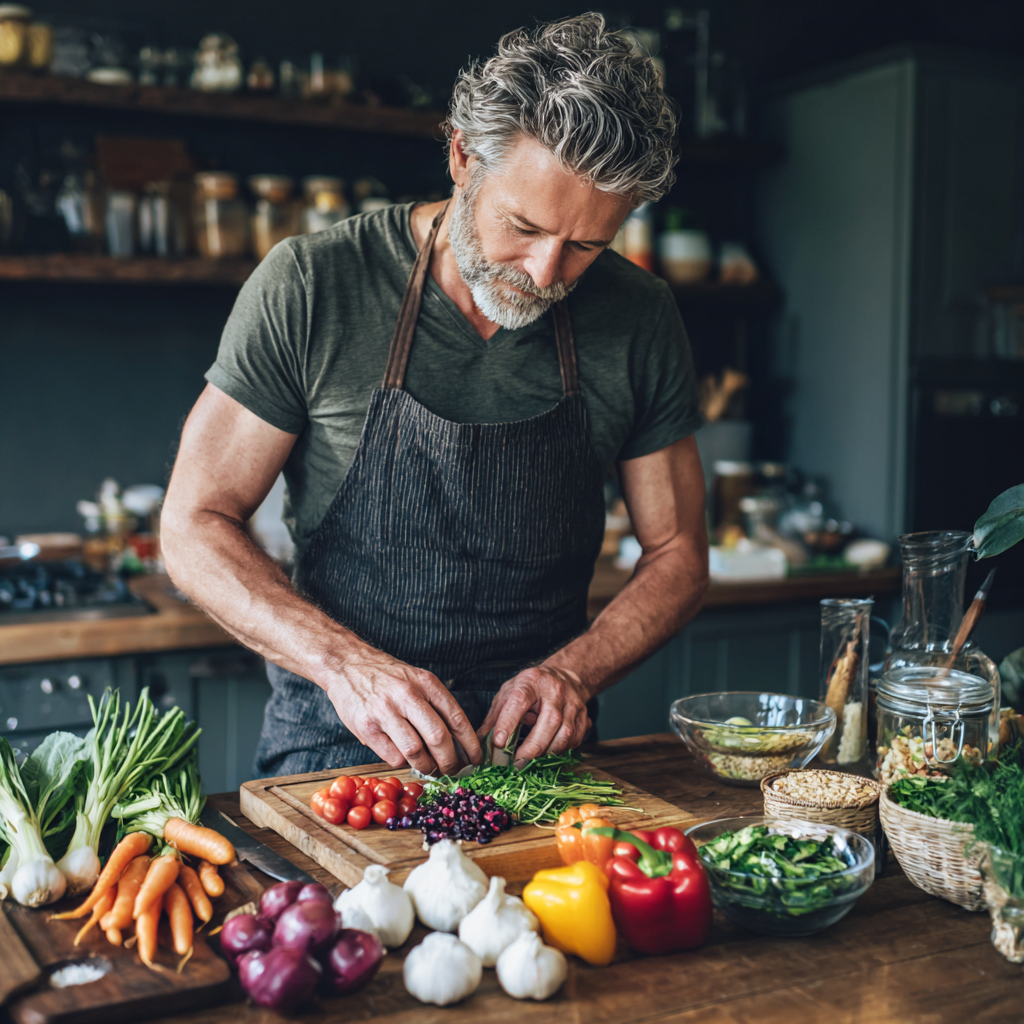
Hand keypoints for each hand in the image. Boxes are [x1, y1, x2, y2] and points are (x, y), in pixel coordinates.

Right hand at [323, 647, 481, 773]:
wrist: (347, 664)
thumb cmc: (388, 677)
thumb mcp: (417, 679)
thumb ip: (436, 704)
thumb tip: (459, 741)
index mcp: (425, 682)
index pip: (456, 718)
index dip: (470, 743)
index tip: (476, 758)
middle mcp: (407, 696)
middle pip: (438, 738)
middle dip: (450, 761)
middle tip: (453, 770)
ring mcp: (384, 712)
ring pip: (415, 751)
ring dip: (427, 766)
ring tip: (429, 768)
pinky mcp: (366, 727)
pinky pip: (392, 756)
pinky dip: (403, 762)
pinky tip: (404, 758)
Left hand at [478, 665, 591, 765]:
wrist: (565, 676)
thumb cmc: (531, 688)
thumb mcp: (508, 693)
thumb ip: (494, 718)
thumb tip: (478, 745)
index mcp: (531, 681)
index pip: (519, 700)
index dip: (509, 722)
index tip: (498, 742)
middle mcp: (555, 690)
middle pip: (549, 721)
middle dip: (532, 747)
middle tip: (517, 764)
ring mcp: (573, 704)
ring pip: (565, 734)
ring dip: (547, 753)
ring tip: (531, 762)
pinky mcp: (584, 717)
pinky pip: (575, 740)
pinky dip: (560, 752)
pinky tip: (548, 754)